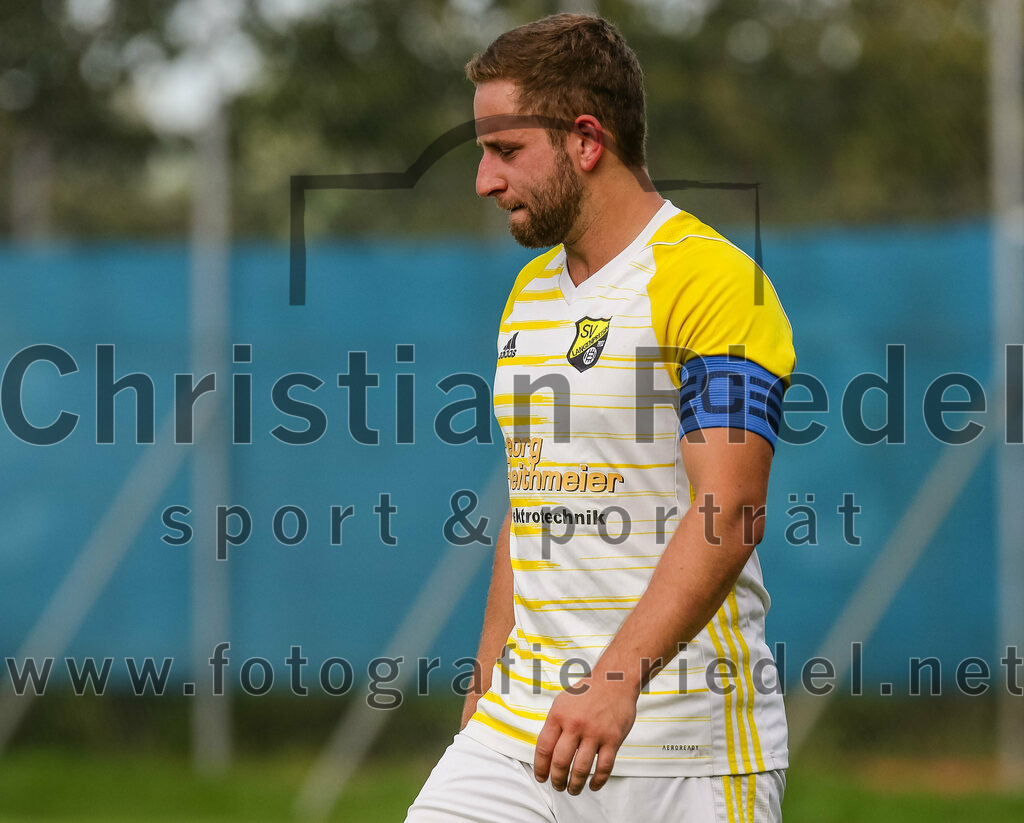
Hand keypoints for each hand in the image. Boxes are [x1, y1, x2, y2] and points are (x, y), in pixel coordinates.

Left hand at [533, 676, 638, 794]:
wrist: (615, 681)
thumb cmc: (588, 691)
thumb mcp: (563, 702)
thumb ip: (554, 724)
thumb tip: (546, 749)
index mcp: (559, 716)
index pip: (544, 748)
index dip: (541, 767)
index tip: (541, 777)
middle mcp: (575, 725)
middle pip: (560, 762)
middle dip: (557, 780)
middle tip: (557, 786)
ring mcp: (595, 733)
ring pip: (581, 769)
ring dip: (575, 785)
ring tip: (573, 789)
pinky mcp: (613, 739)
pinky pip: (604, 767)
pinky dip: (598, 781)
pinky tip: (593, 786)